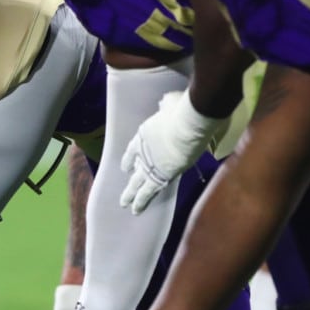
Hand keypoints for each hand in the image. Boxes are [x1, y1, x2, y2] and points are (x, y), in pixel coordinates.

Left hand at [119, 91, 223, 214]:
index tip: (126, 167)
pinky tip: (137, 208)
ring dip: (132, 195)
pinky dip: (142, 200)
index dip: (130, 159)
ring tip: (126, 206)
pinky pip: (150, 190)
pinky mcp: (162, 175)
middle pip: (135, 170)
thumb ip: (166, 105)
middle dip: (129, 183)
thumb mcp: (169, 103)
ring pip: (138, 183)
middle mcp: (144, 151)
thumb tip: (166, 101)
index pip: (133, 149)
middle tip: (122, 195)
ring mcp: (151, 164)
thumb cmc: (182, 111)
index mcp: (144, 133)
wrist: (187, 126)